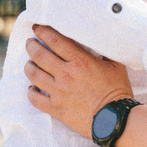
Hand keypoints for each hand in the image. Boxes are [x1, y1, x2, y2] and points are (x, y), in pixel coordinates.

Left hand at [24, 24, 133, 138]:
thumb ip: (105, 50)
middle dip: (32, 46)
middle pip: (40, 55)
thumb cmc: (117, 90)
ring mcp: (59, 92)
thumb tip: (101, 38)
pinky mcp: (56, 108)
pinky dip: (31, 92)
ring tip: (29, 63)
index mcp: (80, 61)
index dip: (43, 31)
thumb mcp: (116, 64)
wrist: (114, 119)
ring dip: (29, 66)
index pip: (55, 40)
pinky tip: (31, 88)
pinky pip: (35, 99)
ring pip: (34, 75)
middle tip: (29, 42)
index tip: (37, 27)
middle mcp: (66, 74)